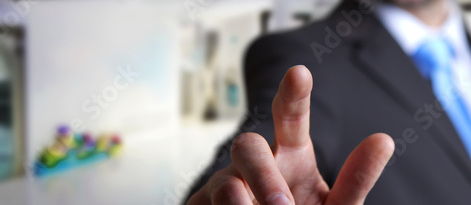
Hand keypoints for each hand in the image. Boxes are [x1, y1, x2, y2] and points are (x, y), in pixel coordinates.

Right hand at [187, 65, 394, 204]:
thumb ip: (354, 183)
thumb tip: (384, 139)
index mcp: (291, 157)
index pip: (290, 118)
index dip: (293, 96)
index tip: (300, 72)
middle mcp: (256, 164)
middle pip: (247, 145)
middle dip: (263, 176)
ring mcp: (226, 183)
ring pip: (226, 185)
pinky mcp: (201, 202)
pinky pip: (207, 204)